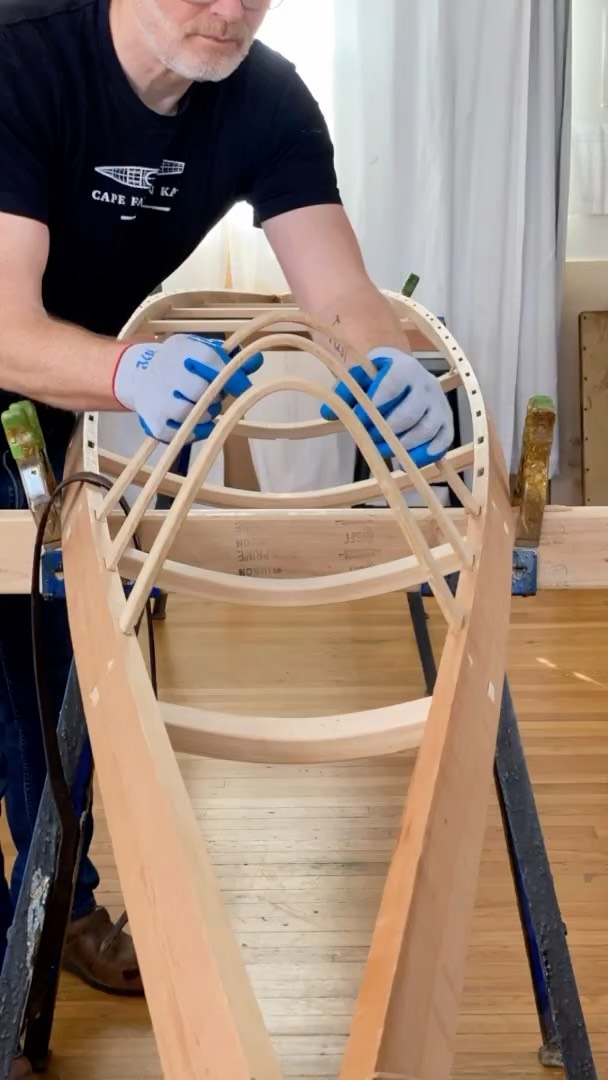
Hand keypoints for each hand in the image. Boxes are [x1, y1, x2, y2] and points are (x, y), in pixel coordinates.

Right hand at [112, 334, 262, 442]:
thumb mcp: (200, 351)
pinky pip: (187, 435)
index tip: (241, 388)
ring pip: (201, 417)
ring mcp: (164, 405)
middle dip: (214, 397)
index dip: (235, 381)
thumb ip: (230, 358)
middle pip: (211, 398)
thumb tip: (257, 360)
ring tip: (198, 404)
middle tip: (208, 393)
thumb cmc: (178, 362)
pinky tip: (193, 420)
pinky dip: (196, 430)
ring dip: (206, 414)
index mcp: (187, 355)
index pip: (219, 370)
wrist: (137, 375)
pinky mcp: (158, 426)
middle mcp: (173, 379)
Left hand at [320, 346, 453, 466]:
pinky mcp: (447, 420)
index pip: (392, 386)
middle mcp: (427, 384)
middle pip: (410, 412)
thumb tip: (328, 413)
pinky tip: (409, 462)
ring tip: (384, 451)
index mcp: (404, 368)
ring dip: (404, 445)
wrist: (405, 371)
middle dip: (388, 430)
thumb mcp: (361, 377)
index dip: (375, 404)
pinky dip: (428, 453)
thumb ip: (345, 392)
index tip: (358, 419)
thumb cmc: (378, 377)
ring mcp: (439, 403)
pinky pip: (444, 439)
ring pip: (427, 428)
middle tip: (370, 440)